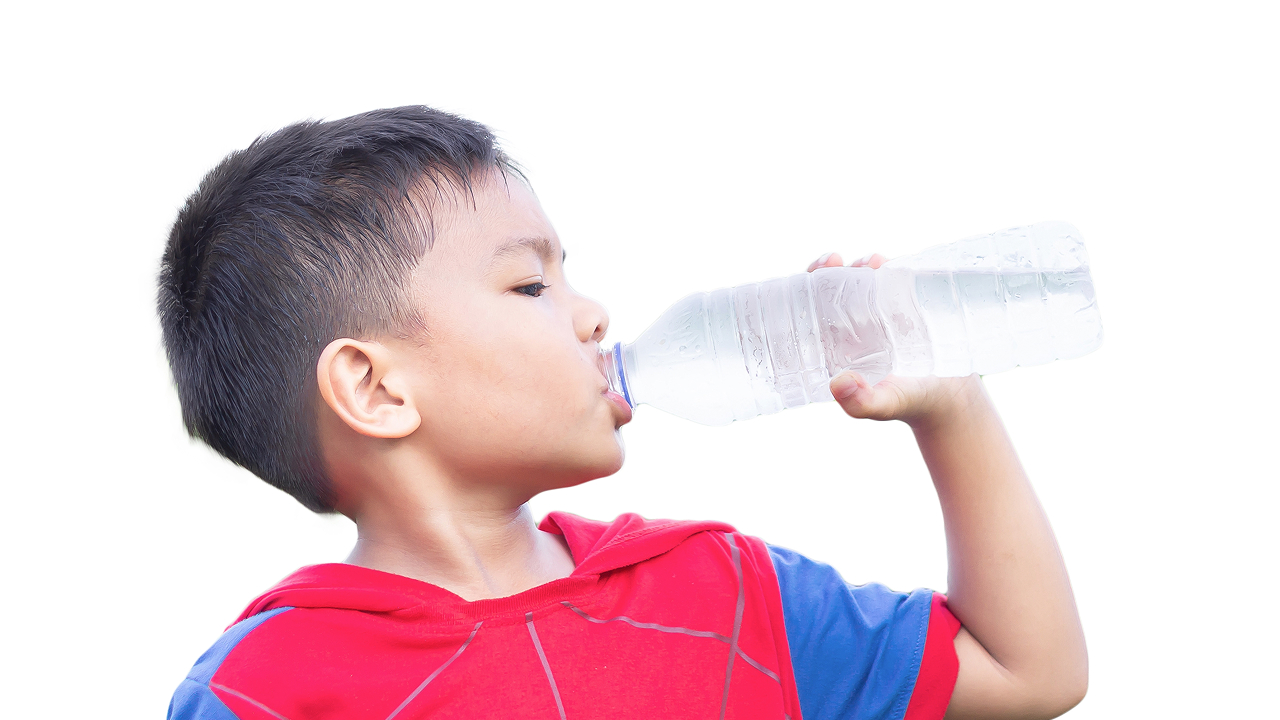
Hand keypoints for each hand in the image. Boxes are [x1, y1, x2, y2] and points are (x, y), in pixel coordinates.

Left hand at [807, 251, 982, 427]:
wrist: (951, 398)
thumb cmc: (911, 403)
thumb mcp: (885, 404)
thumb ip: (861, 403)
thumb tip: (836, 385)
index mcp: (836, 347)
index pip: (812, 312)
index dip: (805, 290)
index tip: (812, 275)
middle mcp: (854, 328)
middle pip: (833, 290)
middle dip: (829, 270)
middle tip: (835, 261)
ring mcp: (880, 316)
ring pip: (863, 281)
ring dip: (861, 266)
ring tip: (871, 263)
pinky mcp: (906, 308)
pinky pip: (894, 281)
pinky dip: (890, 267)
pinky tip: (889, 263)